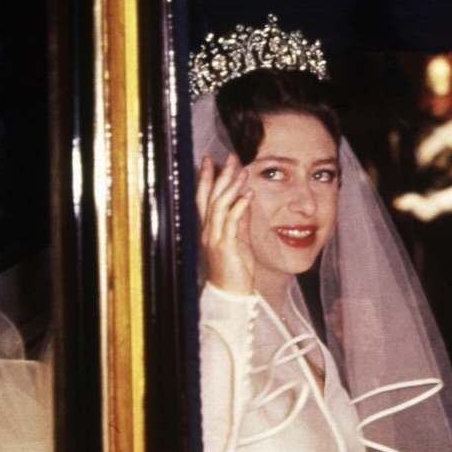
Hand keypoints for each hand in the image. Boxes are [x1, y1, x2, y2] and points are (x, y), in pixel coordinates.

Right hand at [197, 154, 254, 295]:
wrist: (231, 294)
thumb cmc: (235, 270)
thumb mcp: (239, 239)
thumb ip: (240, 219)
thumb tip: (244, 199)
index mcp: (209, 229)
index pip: (204, 198)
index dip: (206, 178)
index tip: (210, 160)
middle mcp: (208, 231)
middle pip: (210, 197)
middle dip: (219, 175)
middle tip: (229, 157)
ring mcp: (215, 238)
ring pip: (219, 206)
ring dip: (231, 187)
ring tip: (241, 172)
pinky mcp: (225, 246)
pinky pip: (231, 221)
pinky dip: (239, 206)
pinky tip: (248, 195)